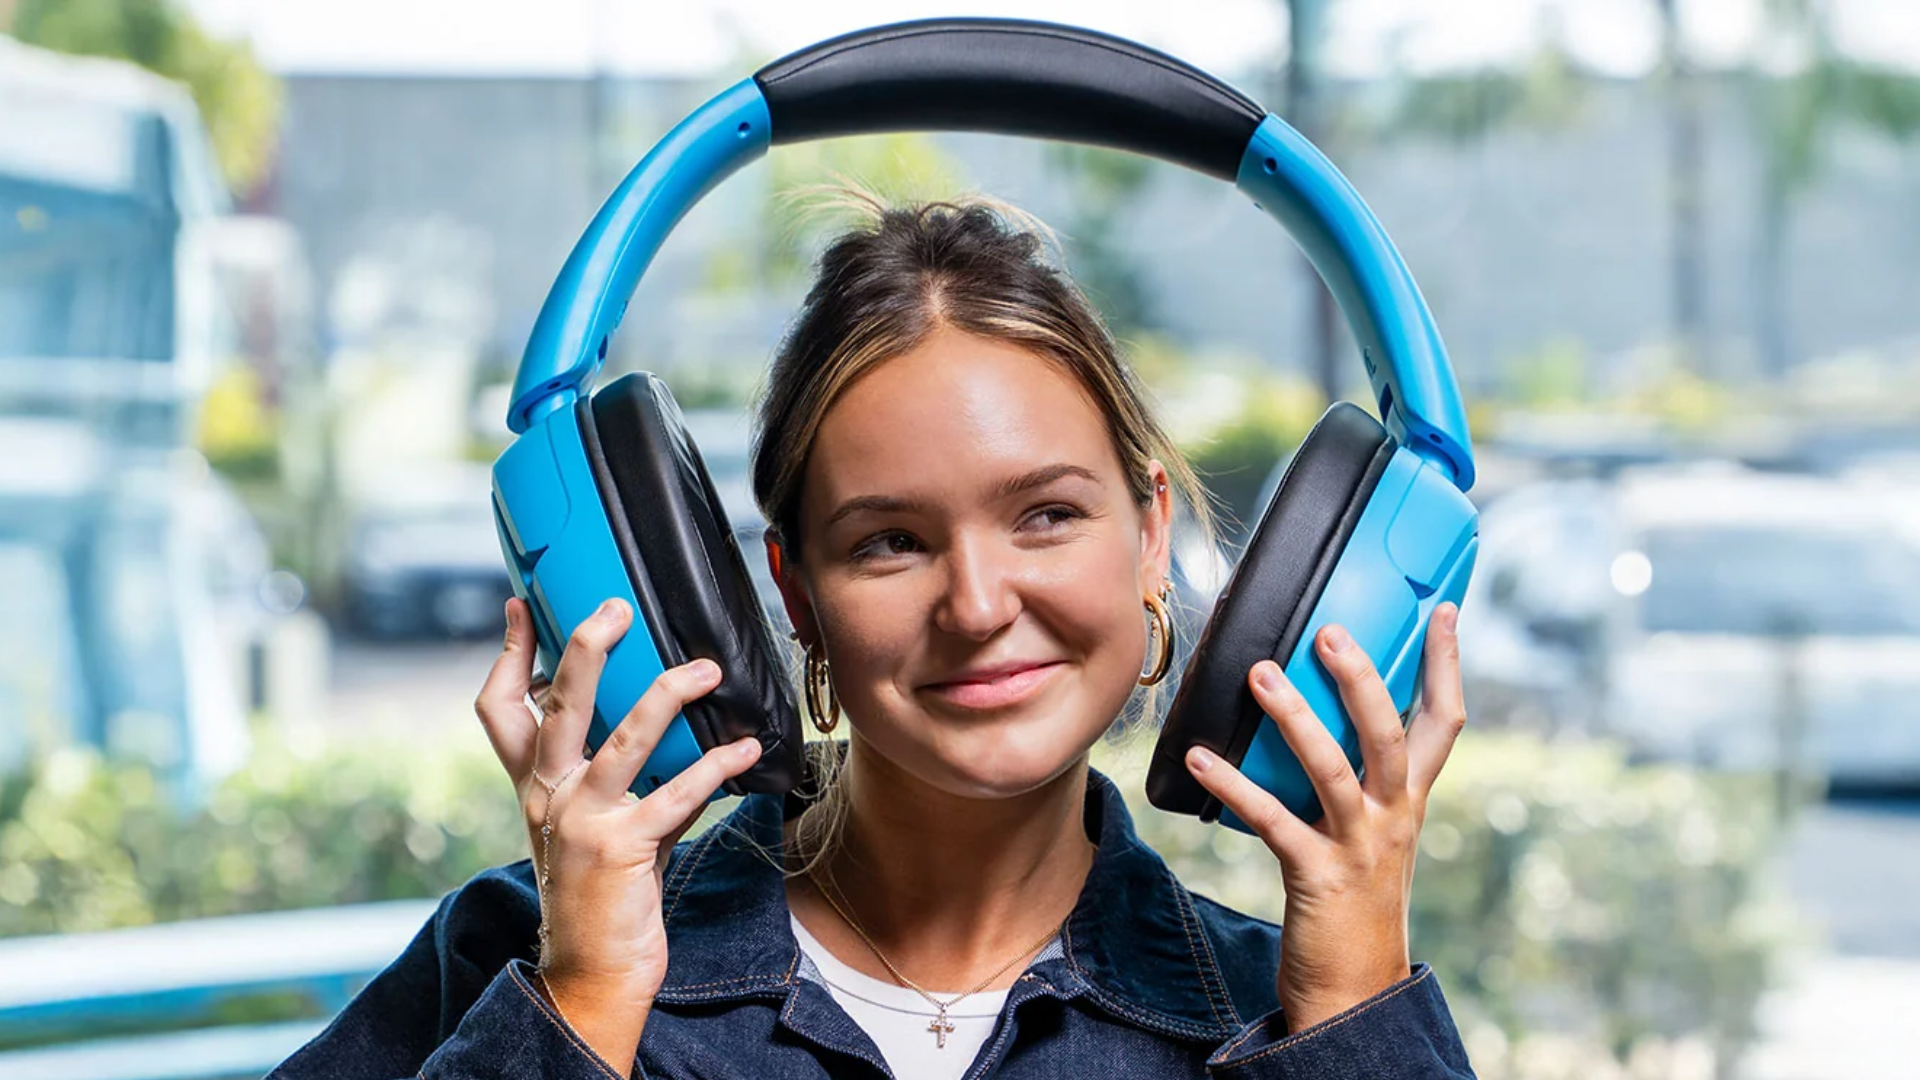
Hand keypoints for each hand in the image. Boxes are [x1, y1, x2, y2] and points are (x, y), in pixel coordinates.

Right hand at [473, 597, 761, 1070]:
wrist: (590, 973)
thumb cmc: (599, 893)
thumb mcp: (590, 823)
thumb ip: (614, 772)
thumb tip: (655, 716)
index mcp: (534, 786)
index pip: (500, 708)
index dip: (508, 653)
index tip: (520, 605)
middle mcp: (548, 796)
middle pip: (557, 704)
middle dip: (585, 647)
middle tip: (616, 608)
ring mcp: (582, 821)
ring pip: (622, 738)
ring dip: (668, 696)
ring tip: (705, 669)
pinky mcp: (620, 849)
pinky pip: (675, 795)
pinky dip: (716, 768)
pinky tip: (746, 751)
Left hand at [1184, 602, 1466, 1034]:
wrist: (1355, 992)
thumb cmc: (1355, 901)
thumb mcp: (1374, 833)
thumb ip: (1360, 778)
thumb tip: (1318, 711)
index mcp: (1411, 799)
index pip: (1444, 721)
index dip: (1447, 663)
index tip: (1443, 608)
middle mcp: (1394, 816)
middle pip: (1388, 733)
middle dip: (1362, 677)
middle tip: (1328, 629)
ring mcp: (1359, 846)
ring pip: (1334, 769)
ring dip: (1296, 717)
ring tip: (1260, 674)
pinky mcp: (1317, 875)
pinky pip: (1272, 820)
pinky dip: (1233, 785)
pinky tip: (1200, 759)